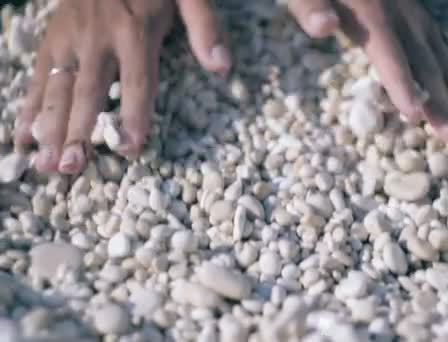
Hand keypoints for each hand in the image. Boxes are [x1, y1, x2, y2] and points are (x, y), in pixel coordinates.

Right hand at [15, 0, 230, 174]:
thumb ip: (204, 27)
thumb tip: (222, 67)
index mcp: (135, 31)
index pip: (136, 81)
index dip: (134, 116)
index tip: (132, 149)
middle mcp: (97, 38)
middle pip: (88, 91)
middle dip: (78, 131)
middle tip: (72, 167)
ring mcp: (70, 39)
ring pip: (58, 89)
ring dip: (49, 128)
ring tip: (46, 165)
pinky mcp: (52, 39)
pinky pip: (39, 76)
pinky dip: (29, 108)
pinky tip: (24, 138)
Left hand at [288, 0, 447, 147]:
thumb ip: (311, 6)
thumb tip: (324, 26)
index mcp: (371, 9)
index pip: (390, 53)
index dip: (402, 84)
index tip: (415, 116)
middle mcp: (402, 14)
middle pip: (427, 64)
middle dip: (443, 103)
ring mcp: (415, 15)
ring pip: (444, 60)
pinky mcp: (417, 17)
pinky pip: (444, 51)